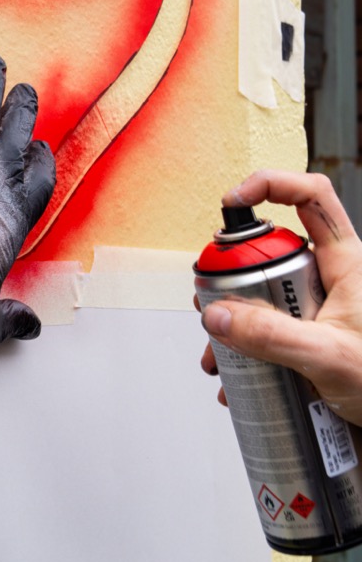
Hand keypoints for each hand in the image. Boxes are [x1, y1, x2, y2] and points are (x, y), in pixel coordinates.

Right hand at [199, 171, 361, 425]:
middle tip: (214, 303)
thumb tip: (220, 316)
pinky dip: (251, 349)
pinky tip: (241, 378)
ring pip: (269, 294)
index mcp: (347, 261)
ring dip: (239, 321)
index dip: (271, 183)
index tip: (235, 202)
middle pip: (274, 251)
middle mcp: (333, 276)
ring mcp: (323, 305)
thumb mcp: (329, 357)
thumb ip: (271, 336)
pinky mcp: (316, 334)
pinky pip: (275, 328)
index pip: (310, 195)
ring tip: (221, 352)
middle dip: (236, 276)